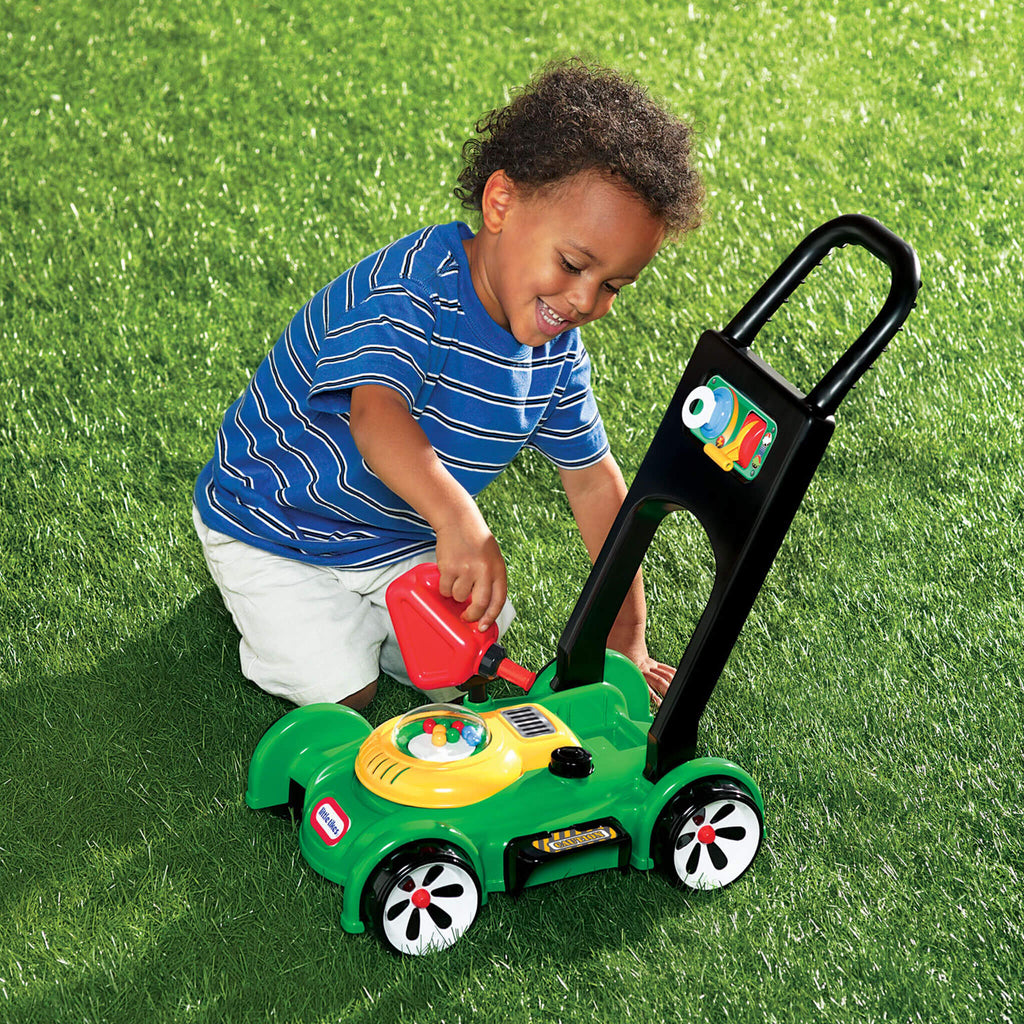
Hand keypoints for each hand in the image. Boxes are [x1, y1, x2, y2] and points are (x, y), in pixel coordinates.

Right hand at [434, 516, 507, 631]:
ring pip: (459, 597)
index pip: (498, 600)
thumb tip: (484, 606)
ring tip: (457, 579)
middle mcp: (484, 571)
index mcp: (498, 569)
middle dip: (472, 615)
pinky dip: (445, 587)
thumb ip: (490, 579)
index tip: (484, 626)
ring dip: (456, 594)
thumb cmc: (475, 540)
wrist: (458, 521)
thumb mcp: (492, 558)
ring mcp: (466, 570)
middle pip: (479, 605)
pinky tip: (448, 574)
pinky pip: (445, 589)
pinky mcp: (449, 568)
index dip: (491, 617)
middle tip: (466, 616)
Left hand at [607, 630, 673, 706]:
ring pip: (665, 676)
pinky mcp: (651, 661)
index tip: (656, 707)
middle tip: (668, 704)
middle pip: (660, 682)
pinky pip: (665, 669)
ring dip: (670, 686)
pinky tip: (676, 680)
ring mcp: (649, 664)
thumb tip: (597, 677)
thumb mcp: (608, 659)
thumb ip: (607, 670)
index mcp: (635, 670)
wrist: (625, 627)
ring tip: (674, 695)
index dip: (652, 698)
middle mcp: (644, 668)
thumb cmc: (615, 641)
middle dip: (666, 693)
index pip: (646, 688)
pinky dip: (672, 675)